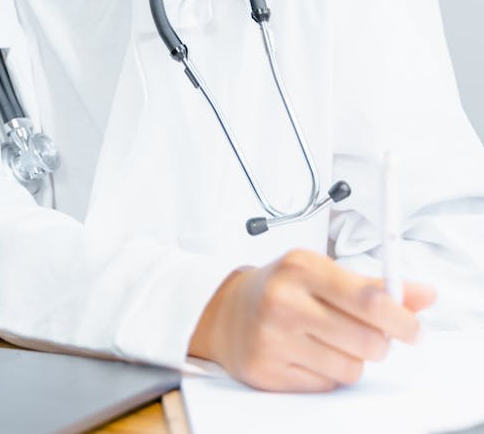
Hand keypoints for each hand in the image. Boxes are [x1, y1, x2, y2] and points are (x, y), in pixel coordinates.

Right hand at [189, 249, 435, 391]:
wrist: (227, 311)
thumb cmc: (284, 288)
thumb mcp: (324, 273)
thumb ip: (375, 285)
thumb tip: (425, 294)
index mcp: (302, 266)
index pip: (368, 298)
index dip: (401, 318)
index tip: (413, 329)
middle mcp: (284, 300)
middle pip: (367, 341)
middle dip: (378, 342)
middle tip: (366, 333)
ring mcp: (273, 338)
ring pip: (351, 369)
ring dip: (352, 359)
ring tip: (331, 341)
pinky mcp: (267, 371)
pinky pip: (326, 385)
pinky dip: (327, 374)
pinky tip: (310, 354)